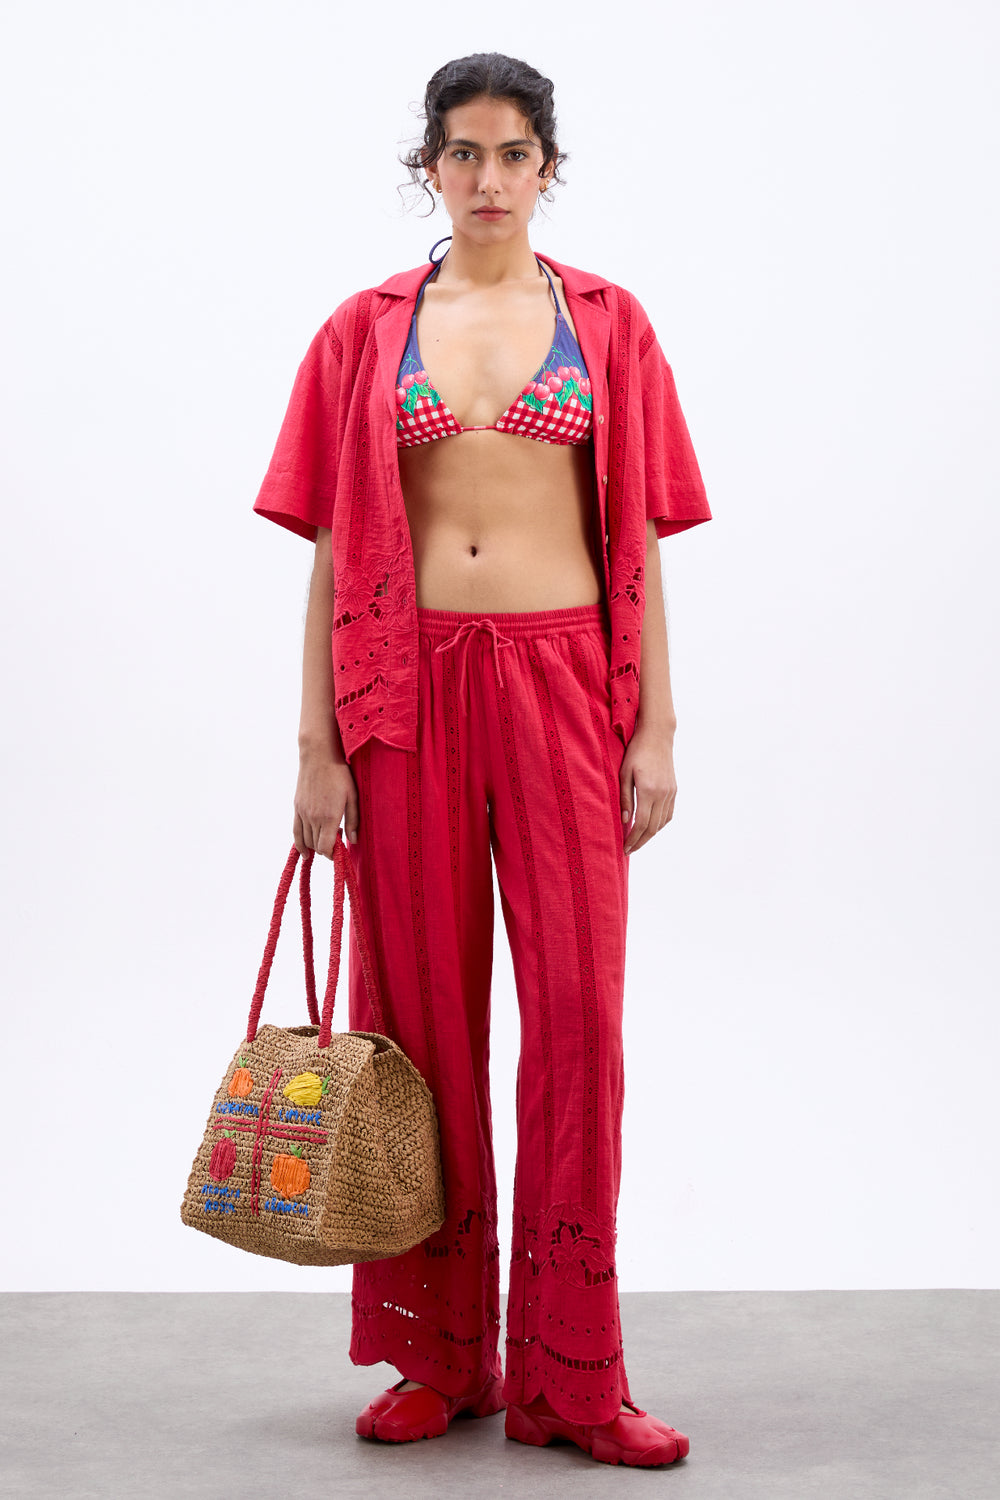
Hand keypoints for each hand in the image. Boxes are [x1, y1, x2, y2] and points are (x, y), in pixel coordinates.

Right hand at [293, 753, 359, 857]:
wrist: (319, 756)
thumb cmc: (339, 774)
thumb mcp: (353, 797)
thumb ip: (354, 821)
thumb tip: (354, 841)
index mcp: (329, 816)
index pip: (326, 847)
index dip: (333, 854)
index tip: (340, 851)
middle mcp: (313, 817)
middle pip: (316, 846)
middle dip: (327, 849)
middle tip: (337, 839)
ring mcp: (303, 813)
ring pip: (306, 841)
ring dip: (316, 845)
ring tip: (327, 837)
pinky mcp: (297, 808)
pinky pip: (296, 832)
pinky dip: (300, 844)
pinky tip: (305, 851)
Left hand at [619, 724, 676, 854]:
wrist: (657, 736)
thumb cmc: (636, 751)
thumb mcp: (624, 773)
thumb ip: (625, 798)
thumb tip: (624, 821)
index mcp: (648, 790)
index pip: (641, 823)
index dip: (633, 838)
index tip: (624, 848)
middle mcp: (662, 794)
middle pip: (652, 827)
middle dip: (640, 841)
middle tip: (629, 850)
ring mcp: (670, 792)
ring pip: (662, 823)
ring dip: (650, 835)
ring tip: (637, 841)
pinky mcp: (674, 790)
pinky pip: (668, 814)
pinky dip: (659, 824)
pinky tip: (650, 828)